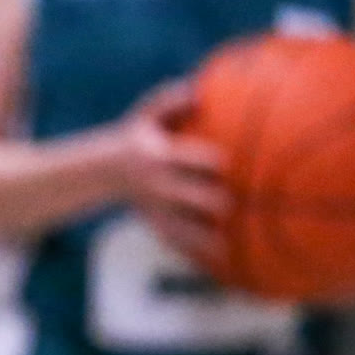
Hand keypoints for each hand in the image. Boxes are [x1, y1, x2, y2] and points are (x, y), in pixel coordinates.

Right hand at [112, 79, 229, 268]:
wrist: (103, 170)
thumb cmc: (137, 133)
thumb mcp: (145, 111)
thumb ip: (169, 99)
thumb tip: (197, 90)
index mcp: (161, 157)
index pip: (196, 161)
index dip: (220, 164)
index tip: (242, 165)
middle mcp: (159, 187)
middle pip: (199, 200)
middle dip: (225, 204)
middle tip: (251, 205)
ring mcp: (158, 211)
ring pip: (191, 231)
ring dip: (216, 240)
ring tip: (241, 247)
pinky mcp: (158, 227)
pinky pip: (182, 245)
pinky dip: (202, 254)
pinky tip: (226, 264)